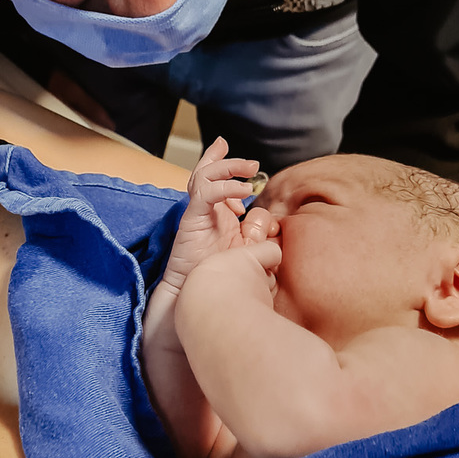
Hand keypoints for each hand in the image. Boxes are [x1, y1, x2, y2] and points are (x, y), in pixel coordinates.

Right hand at [159, 139, 258, 292]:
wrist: (195, 295)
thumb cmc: (219, 275)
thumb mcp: (246, 250)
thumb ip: (256, 232)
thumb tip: (267, 217)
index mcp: (217, 214)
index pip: (218, 183)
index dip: (234, 177)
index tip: (249, 191)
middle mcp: (206, 210)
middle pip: (209, 173)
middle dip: (230, 163)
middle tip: (253, 164)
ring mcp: (197, 213)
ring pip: (204, 176)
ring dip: (227, 167)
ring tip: (249, 168)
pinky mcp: (191, 220)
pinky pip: (204, 194)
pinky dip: (224, 187)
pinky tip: (243, 191)